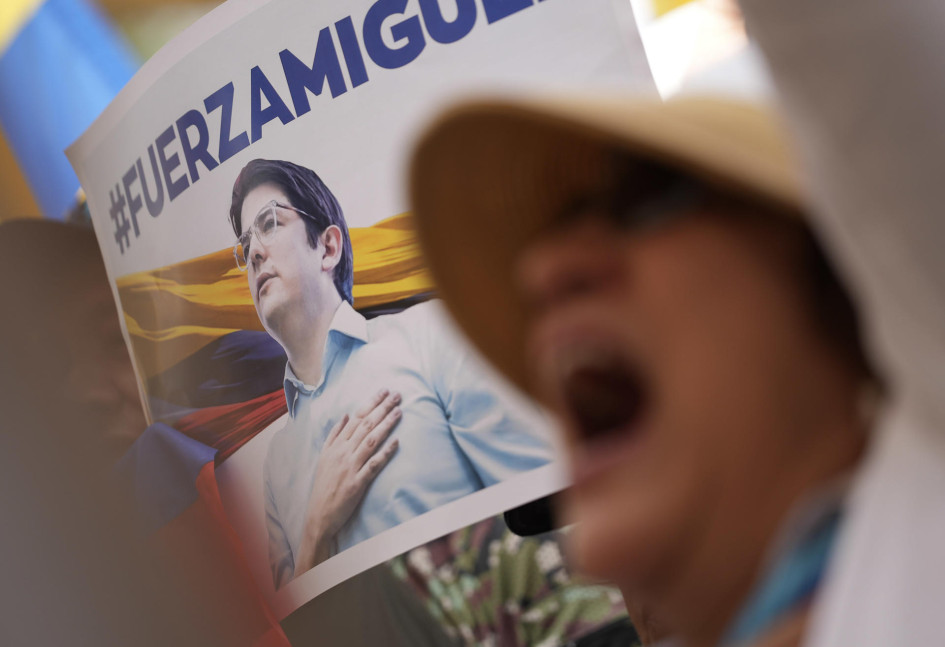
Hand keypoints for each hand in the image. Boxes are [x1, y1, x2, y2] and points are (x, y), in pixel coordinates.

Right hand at [294, 389, 401, 573]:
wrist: (319, 515)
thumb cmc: (324, 485)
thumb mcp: (324, 457)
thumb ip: (334, 435)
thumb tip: (344, 415)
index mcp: (335, 445)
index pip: (356, 418)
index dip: (371, 404)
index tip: (384, 391)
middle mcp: (343, 453)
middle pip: (365, 425)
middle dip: (382, 408)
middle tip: (397, 395)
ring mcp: (350, 467)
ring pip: (370, 440)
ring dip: (386, 424)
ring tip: (399, 411)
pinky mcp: (358, 483)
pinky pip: (374, 464)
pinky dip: (385, 452)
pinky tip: (397, 441)